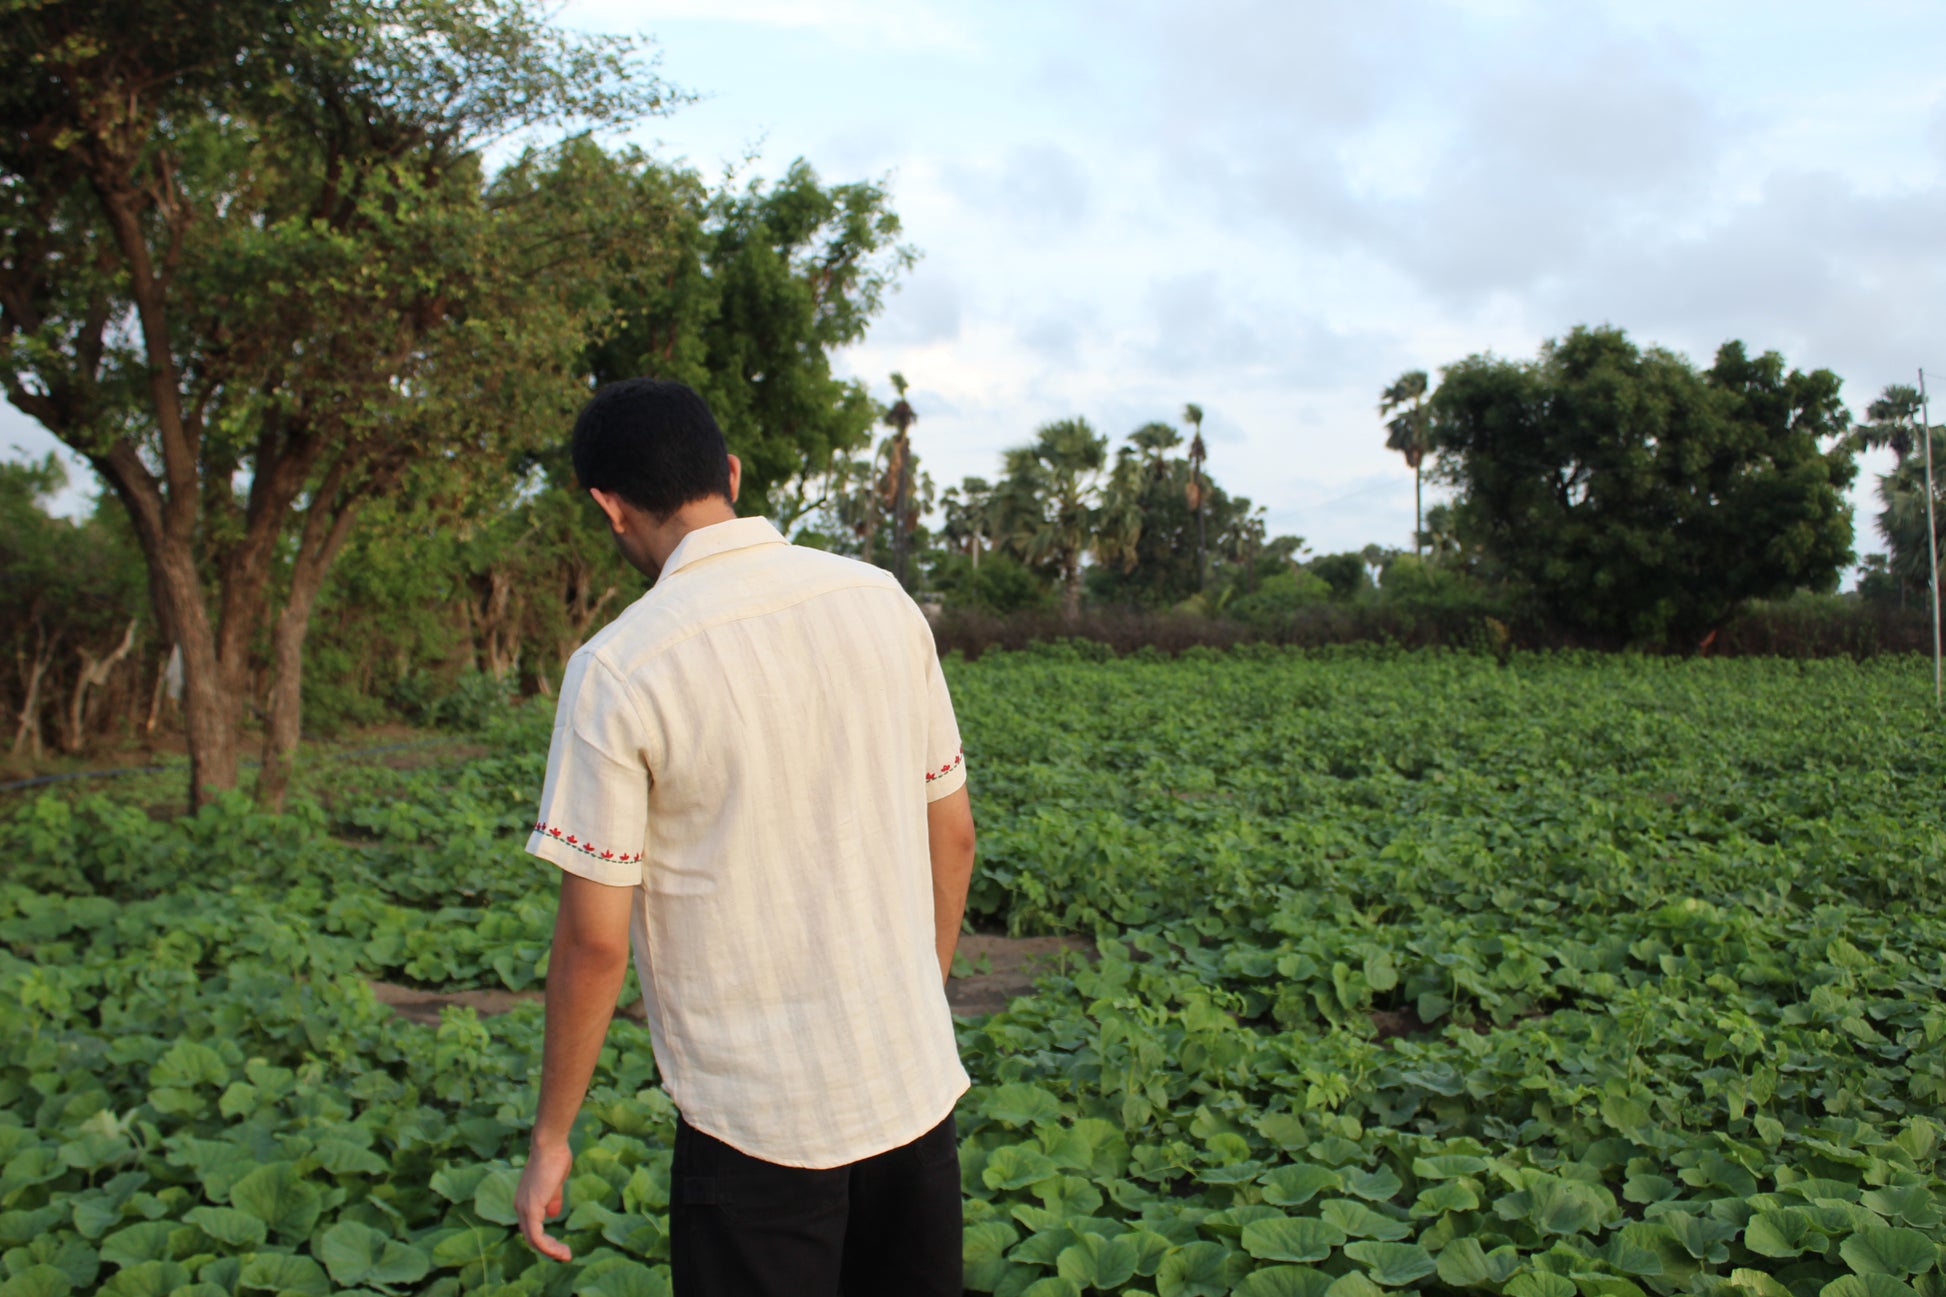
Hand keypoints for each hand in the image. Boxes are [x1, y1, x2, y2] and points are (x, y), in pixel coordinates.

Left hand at [515, 1138, 575, 1261]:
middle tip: (565, 1255)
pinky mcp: (531, 1209)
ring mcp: (524, 1209)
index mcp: (524, 1201)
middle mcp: (520, 1207)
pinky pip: (537, 1237)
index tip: (561, 1246)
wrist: (549, 1145)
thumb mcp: (554, 1183)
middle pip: (531, 1238)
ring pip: (533, 1240)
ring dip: (550, 1251)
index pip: (531, 1228)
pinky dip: (548, 1247)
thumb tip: (553, 1215)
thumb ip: (552, 1199)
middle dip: (549, 1249)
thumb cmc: (554, 1159)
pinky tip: (560, 1250)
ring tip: (565, 1256)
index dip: (545, 1240)